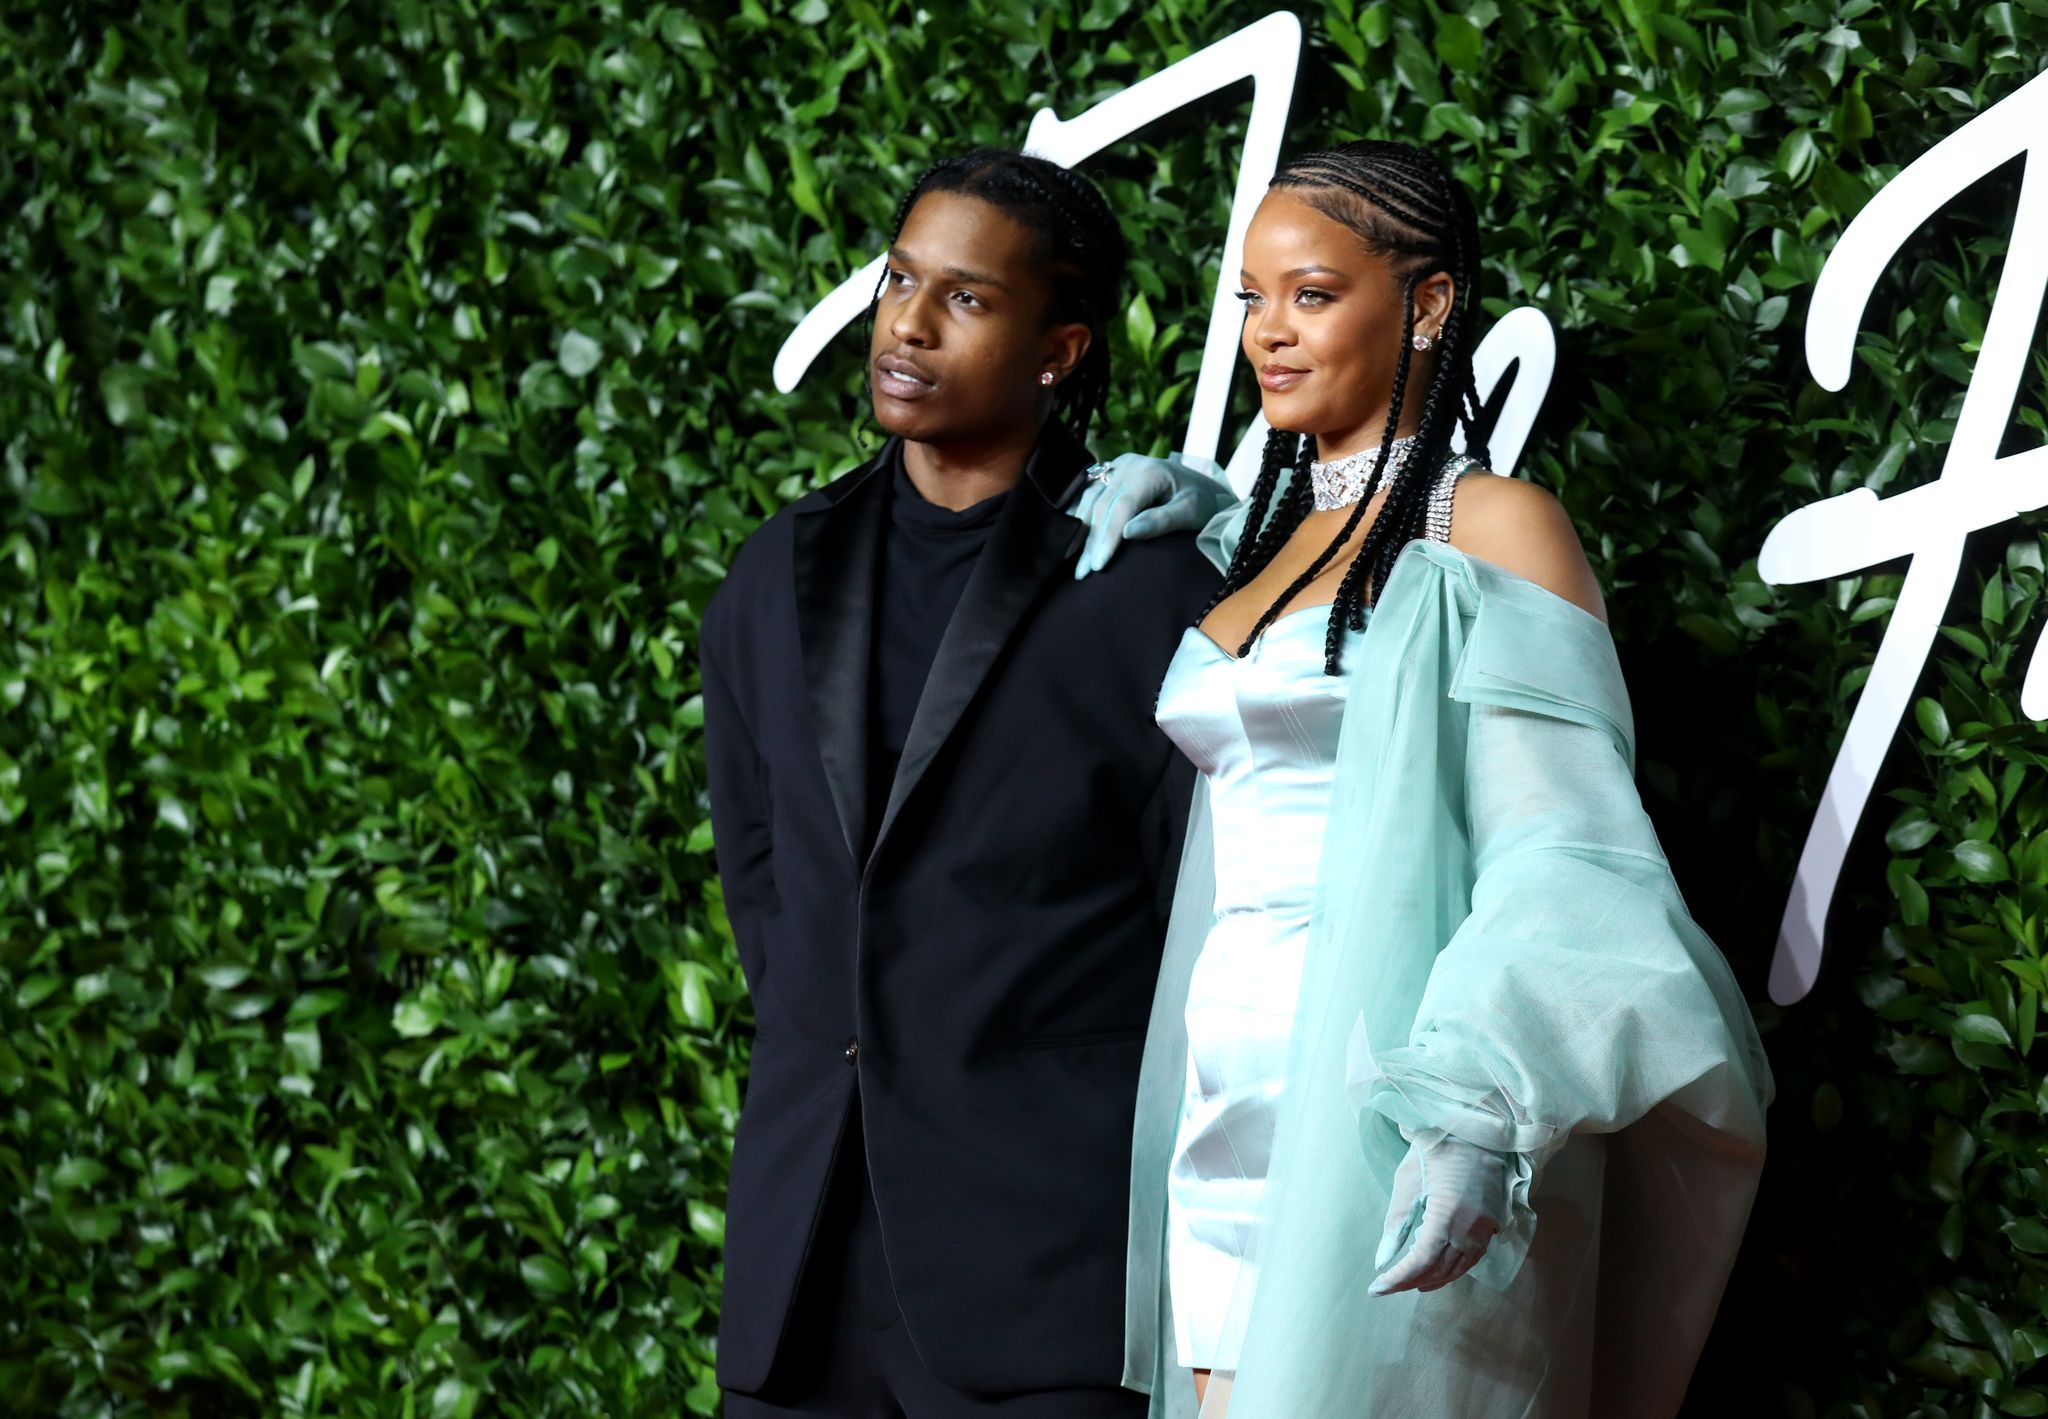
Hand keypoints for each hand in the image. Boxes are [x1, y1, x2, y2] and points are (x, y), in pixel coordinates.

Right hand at [1068, 451, 1234, 579]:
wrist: (1201, 485)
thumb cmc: (1200, 502)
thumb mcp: (1190, 511)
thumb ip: (1161, 520)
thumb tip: (1128, 533)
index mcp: (1150, 471)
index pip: (1123, 505)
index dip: (1109, 536)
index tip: (1099, 565)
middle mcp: (1129, 465)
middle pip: (1103, 505)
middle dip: (1092, 541)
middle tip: (1083, 573)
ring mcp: (1117, 467)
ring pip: (1091, 499)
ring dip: (1080, 531)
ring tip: (1072, 560)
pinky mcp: (1110, 473)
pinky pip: (1088, 494)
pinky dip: (1079, 515)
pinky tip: (1072, 537)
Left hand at [1368, 1133, 1509, 1295]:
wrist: (1475, 1130)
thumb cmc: (1435, 1150)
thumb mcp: (1408, 1181)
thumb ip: (1397, 1223)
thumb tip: (1382, 1259)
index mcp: (1447, 1215)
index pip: (1420, 1262)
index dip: (1397, 1279)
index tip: (1376, 1289)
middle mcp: (1470, 1228)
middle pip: (1439, 1270)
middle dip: (1411, 1282)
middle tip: (1387, 1286)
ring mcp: (1486, 1229)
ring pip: (1458, 1269)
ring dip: (1433, 1280)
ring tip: (1411, 1284)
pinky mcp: (1493, 1225)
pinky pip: (1473, 1258)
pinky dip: (1454, 1270)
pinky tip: (1440, 1269)